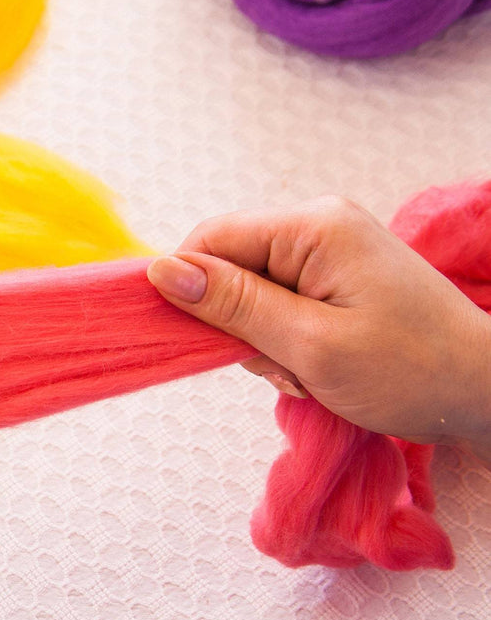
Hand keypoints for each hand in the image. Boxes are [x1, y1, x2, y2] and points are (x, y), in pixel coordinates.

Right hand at [147, 196, 490, 453]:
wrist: (487, 393)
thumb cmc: (412, 370)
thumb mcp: (311, 345)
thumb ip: (232, 305)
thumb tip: (161, 272)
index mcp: (313, 227)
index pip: (211, 239)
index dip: (190, 289)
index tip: (201, 341)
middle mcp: (320, 226)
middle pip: (229, 268)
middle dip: (239, 326)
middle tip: (285, 367)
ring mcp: (332, 251)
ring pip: (251, 294)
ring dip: (265, 343)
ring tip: (310, 373)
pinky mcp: (339, 278)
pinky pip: (280, 305)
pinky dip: (287, 343)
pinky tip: (318, 369)